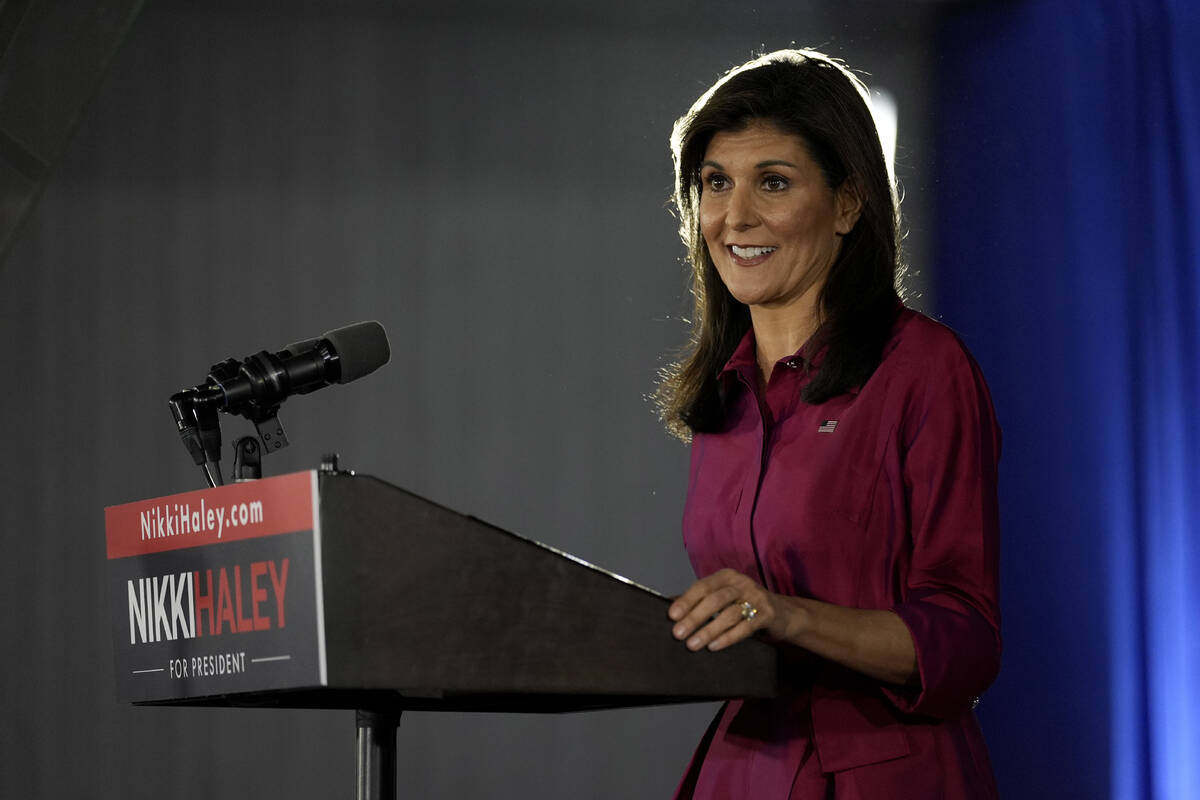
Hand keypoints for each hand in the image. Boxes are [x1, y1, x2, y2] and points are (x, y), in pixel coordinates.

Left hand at [668, 568, 783, 651]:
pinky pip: (745, 626)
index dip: (686, 600)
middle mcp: (741, 583)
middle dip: (694, 617)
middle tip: (678, 633)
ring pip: (729, 614)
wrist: (783, 613)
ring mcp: (756, 597)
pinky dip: (728, 637)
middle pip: (714, 599)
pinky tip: (714, 646)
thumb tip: (667, 605)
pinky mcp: (767, 613)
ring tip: (693, 644)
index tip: (671, 616)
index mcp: (726, 576)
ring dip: (709, 630)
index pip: (702, 586)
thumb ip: (699, 600)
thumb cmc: (746, 605)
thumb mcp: (723, 598)